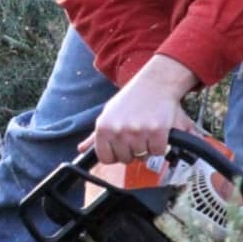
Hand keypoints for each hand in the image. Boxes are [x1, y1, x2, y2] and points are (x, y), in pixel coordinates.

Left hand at [78, 54, 199, 164]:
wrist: (155, 83)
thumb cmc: (131, 99)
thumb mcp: (108, 114)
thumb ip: (95, 135)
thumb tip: (82, 150)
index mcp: (103, 127)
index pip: (105, 158)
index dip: (115, 154)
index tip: (121, 145)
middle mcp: (118, 130)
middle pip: (125, 159)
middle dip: (132, 150)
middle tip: (136, 131)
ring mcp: (137, 131)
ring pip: (143, 157)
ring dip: (146, 146)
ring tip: (146, 127)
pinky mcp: (156, 132)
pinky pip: (158, 152)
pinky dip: (160, 144)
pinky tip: (157, 129)